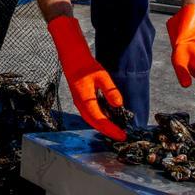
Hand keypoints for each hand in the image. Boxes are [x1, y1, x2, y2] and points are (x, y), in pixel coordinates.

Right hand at [47, 16, 126, 140]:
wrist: (72, 58)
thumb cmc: (86, 65)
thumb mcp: (102, 76)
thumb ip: (110, 91)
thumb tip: (119, 104)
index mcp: (84, 100)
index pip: (99, 120)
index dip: (111, 129)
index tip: (121, 136)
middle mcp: (80, 104)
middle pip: (94, 123)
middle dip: (107, 131)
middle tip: (121, 136)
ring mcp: (80, 103)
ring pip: (91, 120)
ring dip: (103, 126)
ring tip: (116, 129)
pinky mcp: (81, 100)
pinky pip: (90, 114)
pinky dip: (100, 119)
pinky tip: (109, 117)